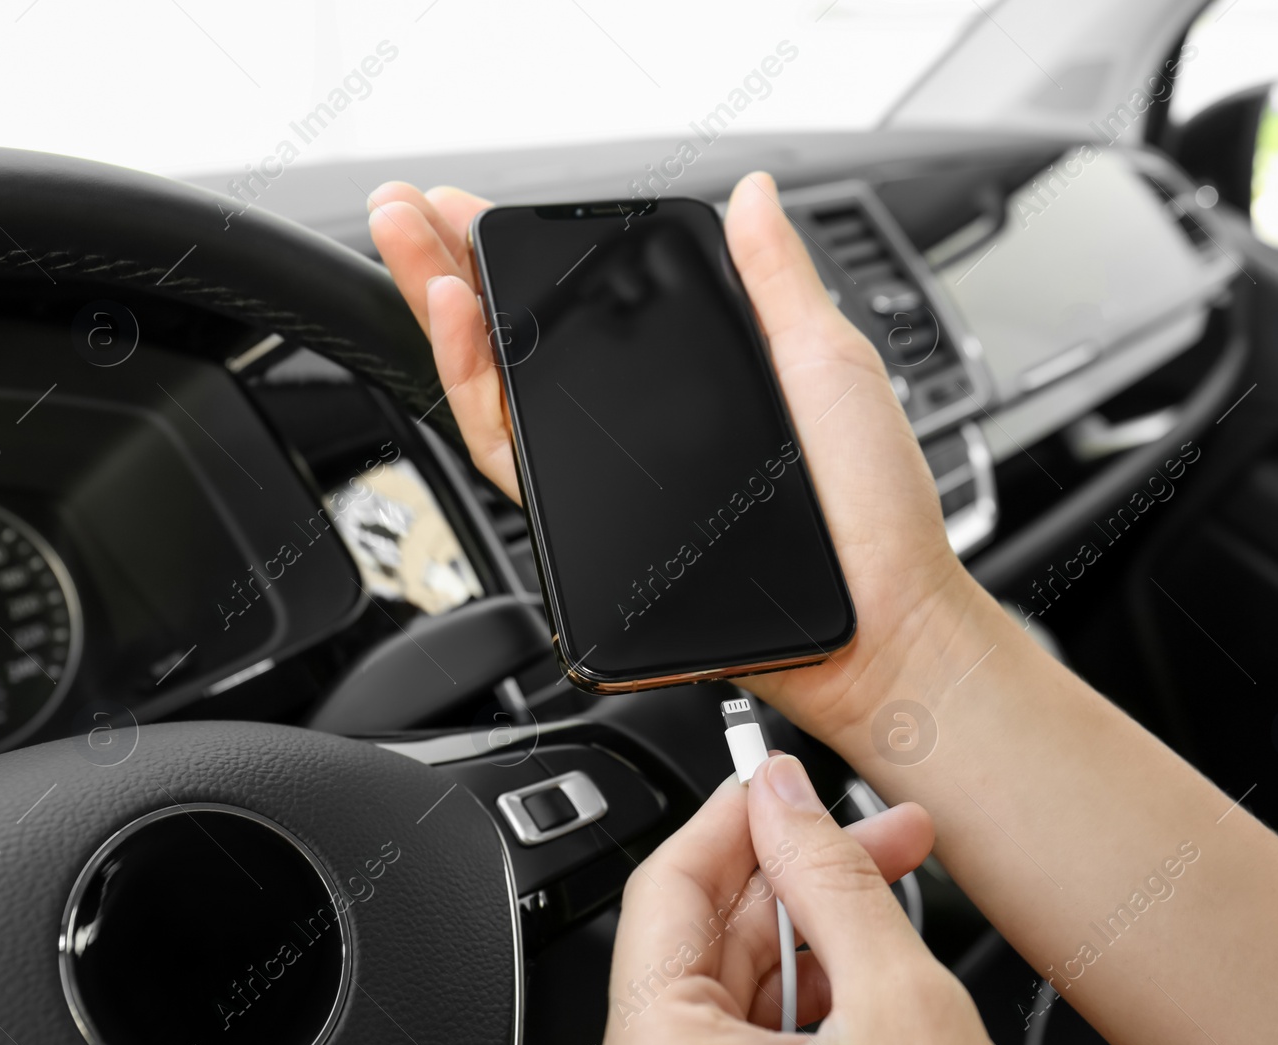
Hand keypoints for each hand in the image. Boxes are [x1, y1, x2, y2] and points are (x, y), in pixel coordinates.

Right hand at [367, 174, 981, 745]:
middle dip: (451, 270)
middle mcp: (634, 429)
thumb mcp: (827, 360)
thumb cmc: (872, 508)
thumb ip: (776, 278)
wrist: (873, 617)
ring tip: (416, 250)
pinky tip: (466, 326)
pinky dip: (478, 391)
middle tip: (404, 211)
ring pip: (499, 395)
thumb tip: (754, 193)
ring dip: (447, 318)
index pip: (579, 308)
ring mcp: (608, 477)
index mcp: (683, 379)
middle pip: (520, 343)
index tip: (474, 207)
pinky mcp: (592, 524)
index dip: (518, 257)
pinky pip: (516, 457)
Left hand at [596, 753, 998, 1044]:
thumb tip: (788, 795)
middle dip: (803, 873)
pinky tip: (877, 966)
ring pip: (739, 985)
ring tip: (895, 891)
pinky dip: (819, 997)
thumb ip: (837, 882)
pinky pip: (757, 1038)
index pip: (667, 885)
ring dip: (820, 933)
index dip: (737, 815)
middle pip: (708, 933)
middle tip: (884, 832)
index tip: (786, 777)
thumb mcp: (899, 1003)